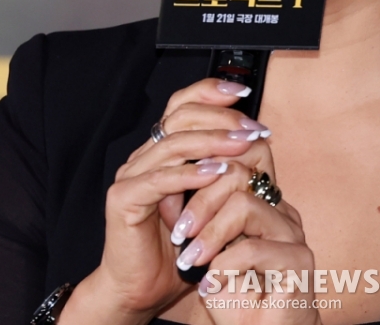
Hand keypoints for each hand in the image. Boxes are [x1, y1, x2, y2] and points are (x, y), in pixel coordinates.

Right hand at [59, 78, 269, 323]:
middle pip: (179, 117)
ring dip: (212, 143)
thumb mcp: (210, 198)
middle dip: (221, 119)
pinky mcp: (123, 198)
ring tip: (242, 146)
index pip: (182, 105)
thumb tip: (256, 138)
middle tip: (252, 130)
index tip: (244, 93)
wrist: (145, 287)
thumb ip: (223, 167)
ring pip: (173, 145)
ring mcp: (130, 175)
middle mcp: (143, 156)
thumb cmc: (180, 246)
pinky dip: (190, 174)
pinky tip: (216, 173)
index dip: (210, 92)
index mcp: (160, 150)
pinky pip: (159, 180)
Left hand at [177, 159, 320, 324]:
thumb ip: (198, 222)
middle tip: (179, 233)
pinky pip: (252, 249)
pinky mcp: (299, 262)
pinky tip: (209, 286)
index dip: (205, 169)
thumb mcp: (208, 256)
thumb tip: (169, 188)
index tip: (175, 197)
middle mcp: (282, 213)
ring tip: (189, 260)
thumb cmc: (234, 302)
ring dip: (209, 233)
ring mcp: (293, 235)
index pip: (238, 161)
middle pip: (239, 174)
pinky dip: (222, 267)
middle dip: (200, 200)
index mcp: (264, 206)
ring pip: (244, 206)